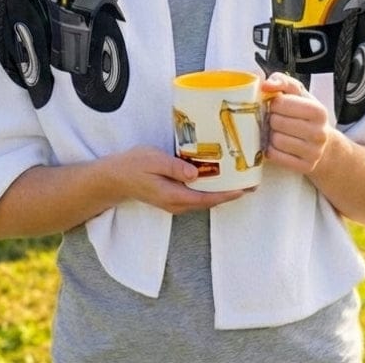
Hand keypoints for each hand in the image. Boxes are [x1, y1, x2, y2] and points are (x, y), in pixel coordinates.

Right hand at [110, 145, 249, 214]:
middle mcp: (177, 204)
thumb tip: (195, 174)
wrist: (114, 178)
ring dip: (221, 190)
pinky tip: (216, 177)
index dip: (228, 194)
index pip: (207, 198)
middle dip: (230, 193)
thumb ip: (174, 167)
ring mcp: (175, 202)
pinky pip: (196, 195)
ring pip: (204, 199)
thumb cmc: (133, 166)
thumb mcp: (153, 161)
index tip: (245, 188)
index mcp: (174, 196)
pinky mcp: (172, 196)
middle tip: (250, 181)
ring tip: (238, 178)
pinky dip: (209, 188)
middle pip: (209, 201)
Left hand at [262, 73, 329, 175]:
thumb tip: (265, 84)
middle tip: (274, 119)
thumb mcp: (298, 94)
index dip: (272, 103)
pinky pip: (275, 156)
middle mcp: (319, 133)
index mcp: (318, 111)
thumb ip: (282, 81)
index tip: (276, 105)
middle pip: (276, 122)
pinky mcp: (305, 167)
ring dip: (270, 135)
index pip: (280, 103)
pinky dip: (271, 150)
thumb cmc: (305, 114)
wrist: (324, 145)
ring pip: (275, 140)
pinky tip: (276, 145)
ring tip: (276, 132)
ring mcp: (314, 153)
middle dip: (271, 119)